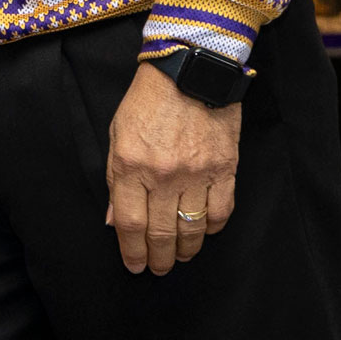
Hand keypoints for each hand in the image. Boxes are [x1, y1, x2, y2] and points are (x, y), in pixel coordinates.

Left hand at [105, 60, 239, 274]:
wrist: (190, 69)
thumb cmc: (147, 101)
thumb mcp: (117, 135)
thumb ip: (116, 179)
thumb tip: (115, 220)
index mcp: (130, 165)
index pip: (129, 224)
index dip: (131, 251)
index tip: (134, 265)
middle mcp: (163, 175)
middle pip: (160, 233)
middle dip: (158, 258)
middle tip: (158, 270)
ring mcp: (196, 174)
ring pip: (192, 229)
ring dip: (186, 250)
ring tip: (180, 257)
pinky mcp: (225, 169)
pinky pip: (221, 212)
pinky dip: (212, 228)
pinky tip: (204, 232)